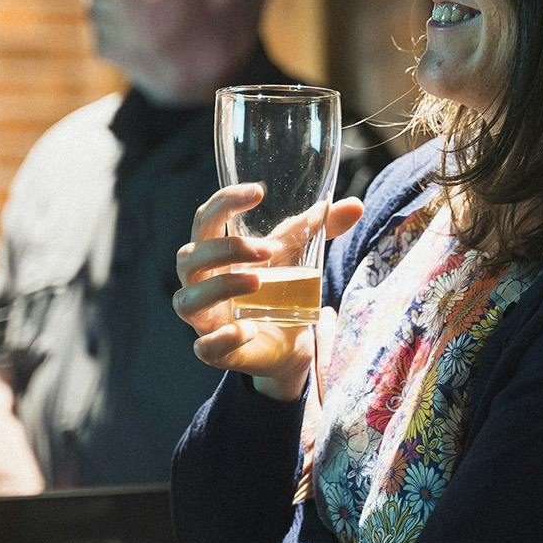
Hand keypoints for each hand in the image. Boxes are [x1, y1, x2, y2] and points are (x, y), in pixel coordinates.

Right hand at [174, 183, 361, 401]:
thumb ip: (321, 228)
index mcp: (215, 252)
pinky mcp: (216, 351)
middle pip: (188, 257)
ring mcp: (205, 318)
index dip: (225, 202)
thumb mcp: (299, 254)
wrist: (291, 340)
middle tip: (268, 250)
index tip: (258, 191)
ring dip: (219, 287)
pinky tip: (248, 329)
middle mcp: (201, 283)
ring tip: (258, 282)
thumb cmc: (280, 287)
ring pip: (187, 300)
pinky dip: (221, 338)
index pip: (206, 219)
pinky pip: (203, 347)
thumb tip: (356, 205)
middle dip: (226, 249)